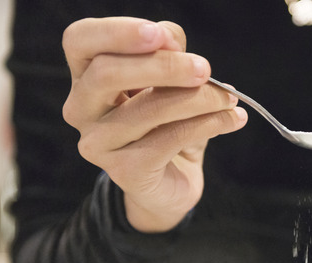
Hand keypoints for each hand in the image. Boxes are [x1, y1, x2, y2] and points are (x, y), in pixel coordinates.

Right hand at [61, 17, 247, 231]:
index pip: (80, 40)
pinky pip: (169, 139)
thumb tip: (171, 40)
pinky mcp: (124, 171)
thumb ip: (166, 52)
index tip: (159, 34)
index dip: (117, 32)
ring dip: (199, 98)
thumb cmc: (167, 123)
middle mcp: (81, 109)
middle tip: (204, 69)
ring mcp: (98, 143)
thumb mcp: (169, 80)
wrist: (171, 182)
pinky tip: (231, 120)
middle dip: (163, 66)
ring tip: (228, 98)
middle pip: (106, 73)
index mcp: (85, 76)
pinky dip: (208, 124)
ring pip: (148, 108)